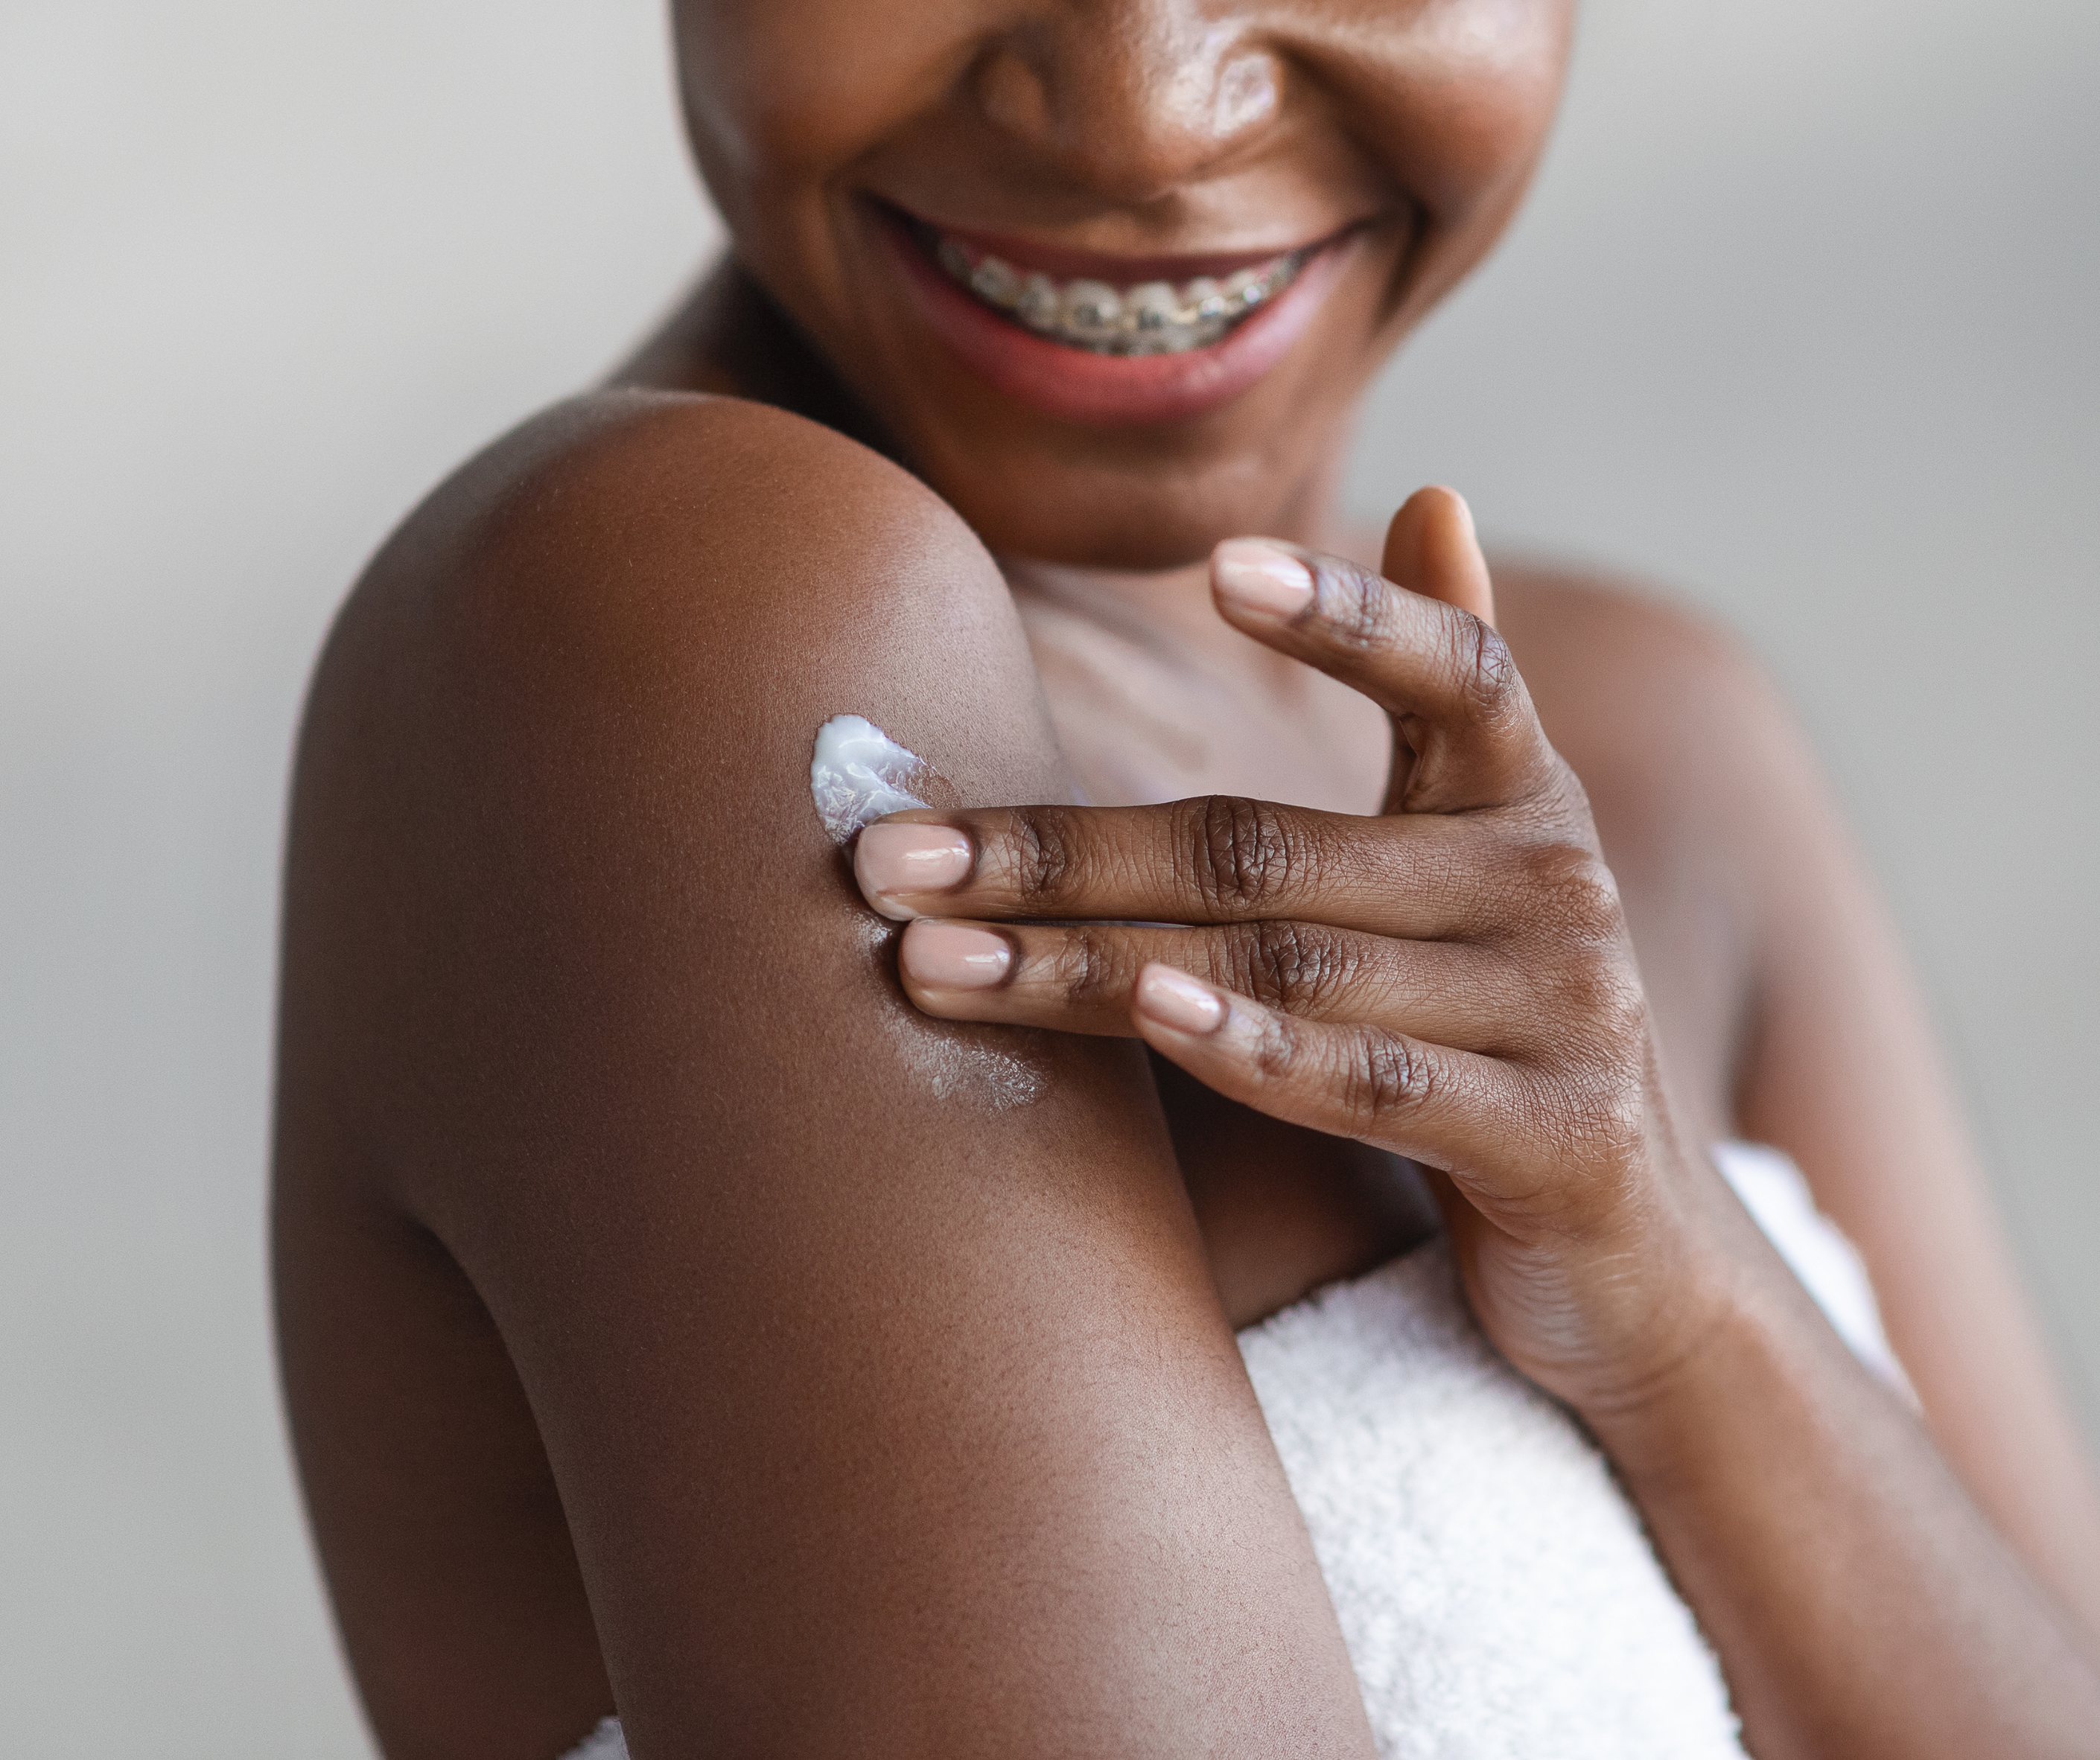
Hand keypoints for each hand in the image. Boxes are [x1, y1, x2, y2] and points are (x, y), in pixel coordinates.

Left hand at [852, 489, 1730, 1416]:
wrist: (1632, 1241)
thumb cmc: (1497, 1022)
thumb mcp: (1480, 853)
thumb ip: (1445, 694)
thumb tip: (1435, 493)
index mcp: (1524, 794)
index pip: (1452, 673)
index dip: (1344, 616)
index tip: (1216, 568)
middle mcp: (1555, 884)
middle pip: (1267, 848)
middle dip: (1059, 855)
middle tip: (888, 860)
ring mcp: (1564, 1015)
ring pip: (1285, 967)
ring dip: (1087, 966)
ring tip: (930, 962)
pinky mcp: (1554, 1141)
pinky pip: (1372, 1084)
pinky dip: (1253, 1051)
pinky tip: (1145, 1015)